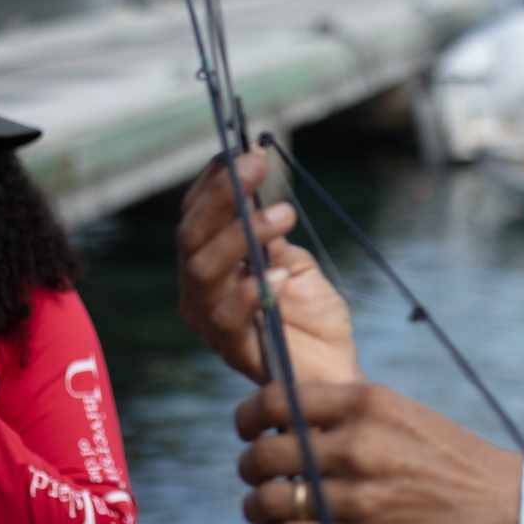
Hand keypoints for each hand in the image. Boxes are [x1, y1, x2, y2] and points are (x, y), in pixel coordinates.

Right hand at [177, 150, 358, 383]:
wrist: (333, 372)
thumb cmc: (312, 318)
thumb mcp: (293, 263)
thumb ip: (268, 233)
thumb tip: (253, 182)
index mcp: (210, 264)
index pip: (195, 215)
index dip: (212, 182)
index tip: (241, 151)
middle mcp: (199, 290)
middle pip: (191, 236)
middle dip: (223, 195)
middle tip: (257, 166)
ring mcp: (209, 320)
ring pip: (203, 269)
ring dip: (241, 234)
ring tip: (283, 215)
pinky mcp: (231, 348)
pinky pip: (227, 316)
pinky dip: (251, 290)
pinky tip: (280, 274)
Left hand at [235, 381, 523, 523]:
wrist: (499, 504)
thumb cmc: (445, 455)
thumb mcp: (399, 412)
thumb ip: (343, 412)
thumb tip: (280, 417)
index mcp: (368, 403)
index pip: (275, 401)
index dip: (248, 416)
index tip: (248, 428)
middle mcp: (358, 446)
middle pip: (263, 454)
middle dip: (249, 465)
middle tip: (254, 471)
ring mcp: (357, 497)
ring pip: (268, 501)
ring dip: (256, 504)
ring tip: (264, 506)